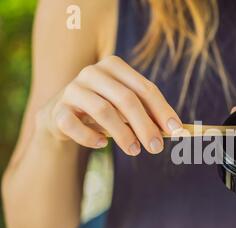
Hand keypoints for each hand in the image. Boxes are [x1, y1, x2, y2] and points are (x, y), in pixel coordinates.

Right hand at [38, 55, 181, 154]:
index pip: (144, 88)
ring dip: (123, 134)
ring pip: (103, 111)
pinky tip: (102, 144)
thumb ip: (147, 113)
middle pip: (126, 99)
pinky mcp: (57, 109)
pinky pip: (75, 125)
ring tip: (135, 150)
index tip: (176, 130)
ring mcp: (72, 89)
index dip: (162, 110)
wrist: (62, 116)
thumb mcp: (126, 108)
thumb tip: (174, 129)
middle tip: (156, 147)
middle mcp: (92, 72)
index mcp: (114, 66)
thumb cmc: (104, 110)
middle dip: (145, 125)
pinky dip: (91, 138)